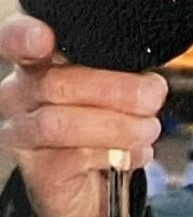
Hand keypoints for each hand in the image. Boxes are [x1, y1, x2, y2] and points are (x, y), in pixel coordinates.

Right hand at [0, 15, 166, 216]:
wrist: (92, 181)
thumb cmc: (102, 118)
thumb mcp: (113, 83)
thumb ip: (121, 70)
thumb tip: (149, 85)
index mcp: (39, 61)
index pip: (15, 39)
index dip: (23, 36)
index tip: (41, 37)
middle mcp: (20, 94)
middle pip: (56, 83)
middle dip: (116, 90)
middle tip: (152, 97)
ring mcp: (23, 134)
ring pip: (61, 124)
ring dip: (118, 126)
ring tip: (148, 128)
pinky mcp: (39, 171)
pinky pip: (75, 158)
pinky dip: (117, 154)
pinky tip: (135, 152)